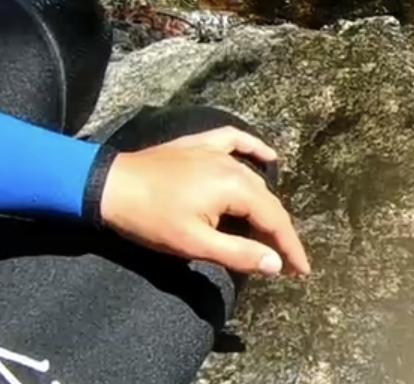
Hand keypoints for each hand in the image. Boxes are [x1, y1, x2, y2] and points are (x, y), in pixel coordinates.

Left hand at [99, 127, 311, 277]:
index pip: (274, 220)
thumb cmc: (151, 220)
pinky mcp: (200, 144)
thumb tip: (276, 263)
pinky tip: (267, 156)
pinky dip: (254, 149)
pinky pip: (236, 142)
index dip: (290, 247)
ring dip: (267, 204)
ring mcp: (216, 151)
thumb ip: (239, 253)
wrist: (111, 186)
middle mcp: (232, 165)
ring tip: (272, 231)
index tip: (302, 271)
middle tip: (284, 261)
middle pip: (266, 200)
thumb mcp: (194, 244)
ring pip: (253, 177)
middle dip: (278, 231)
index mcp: (235, 188)